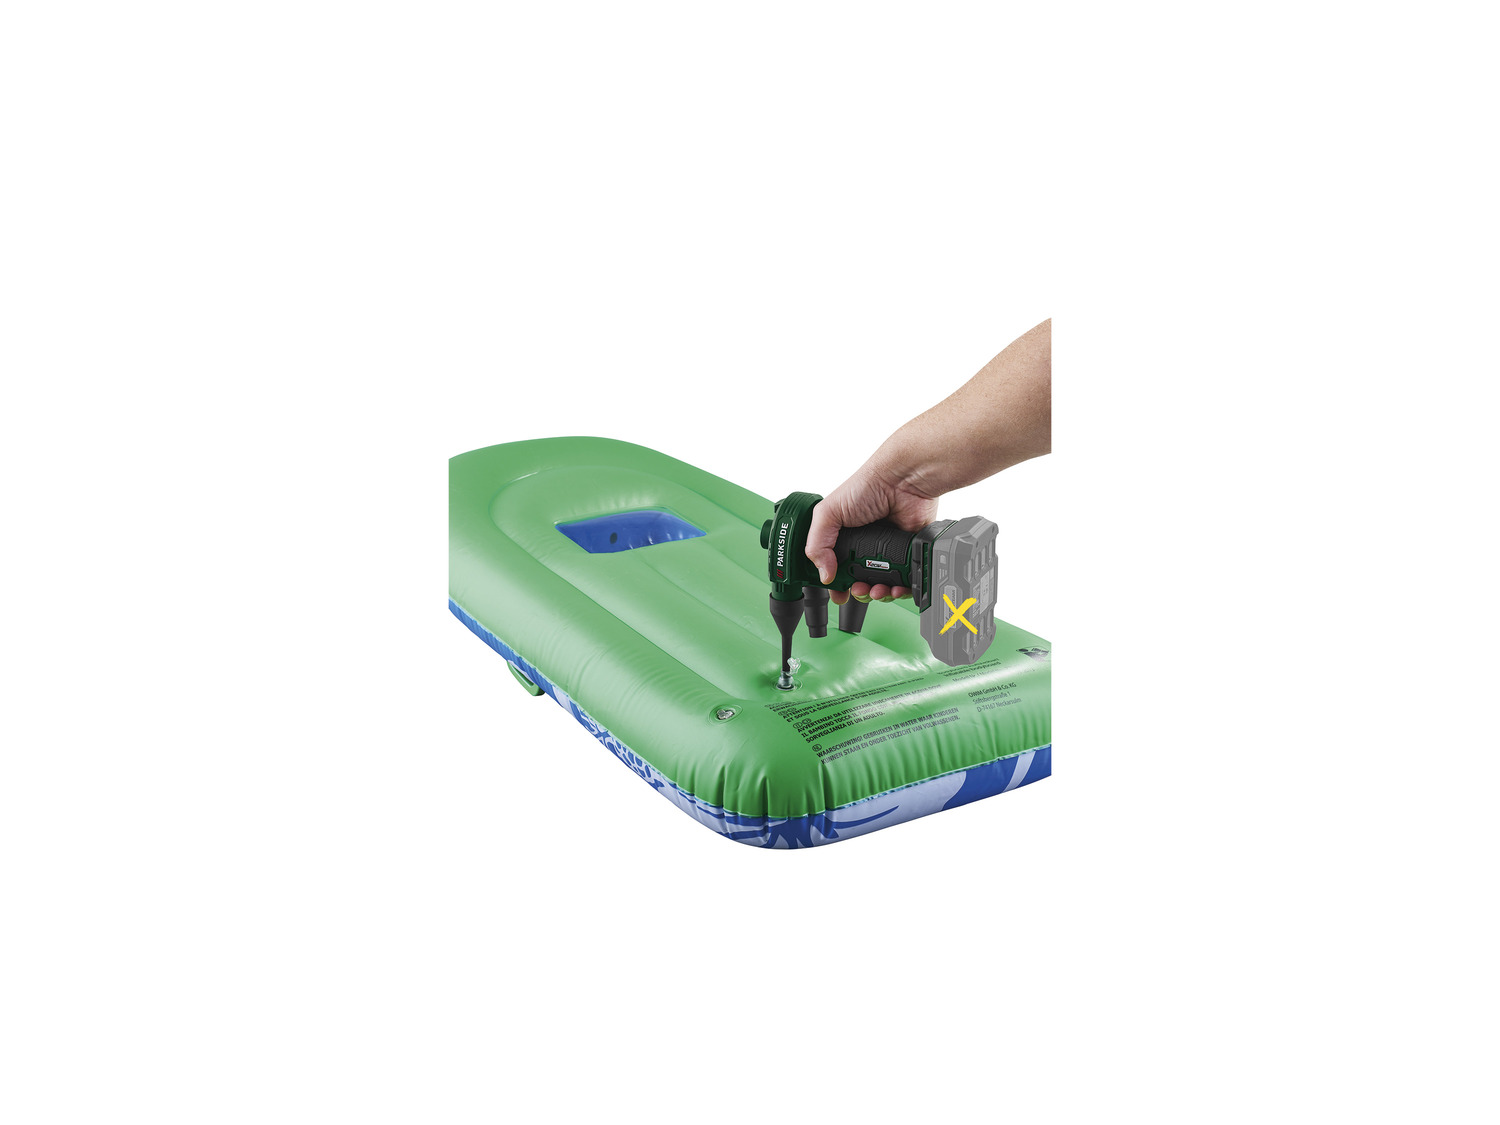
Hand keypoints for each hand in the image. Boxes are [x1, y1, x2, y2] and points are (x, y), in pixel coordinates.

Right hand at [804, 467, 938, 604]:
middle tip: (857, 589)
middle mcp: (863, 546)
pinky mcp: (907, 554)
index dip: (833, 583)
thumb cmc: (867, 486)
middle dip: (857, 591)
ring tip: (877, 590)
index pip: (833, 568)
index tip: (835, 591)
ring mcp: (886, 551)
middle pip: (858, 581)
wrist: (903, 482)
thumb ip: (817, 544)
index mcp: (843, 537)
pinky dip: (900, 589)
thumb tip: (823, 574)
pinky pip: (905, 581)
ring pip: (881, 585)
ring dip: (878, 594)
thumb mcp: (828, 513)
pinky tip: (895, 587)